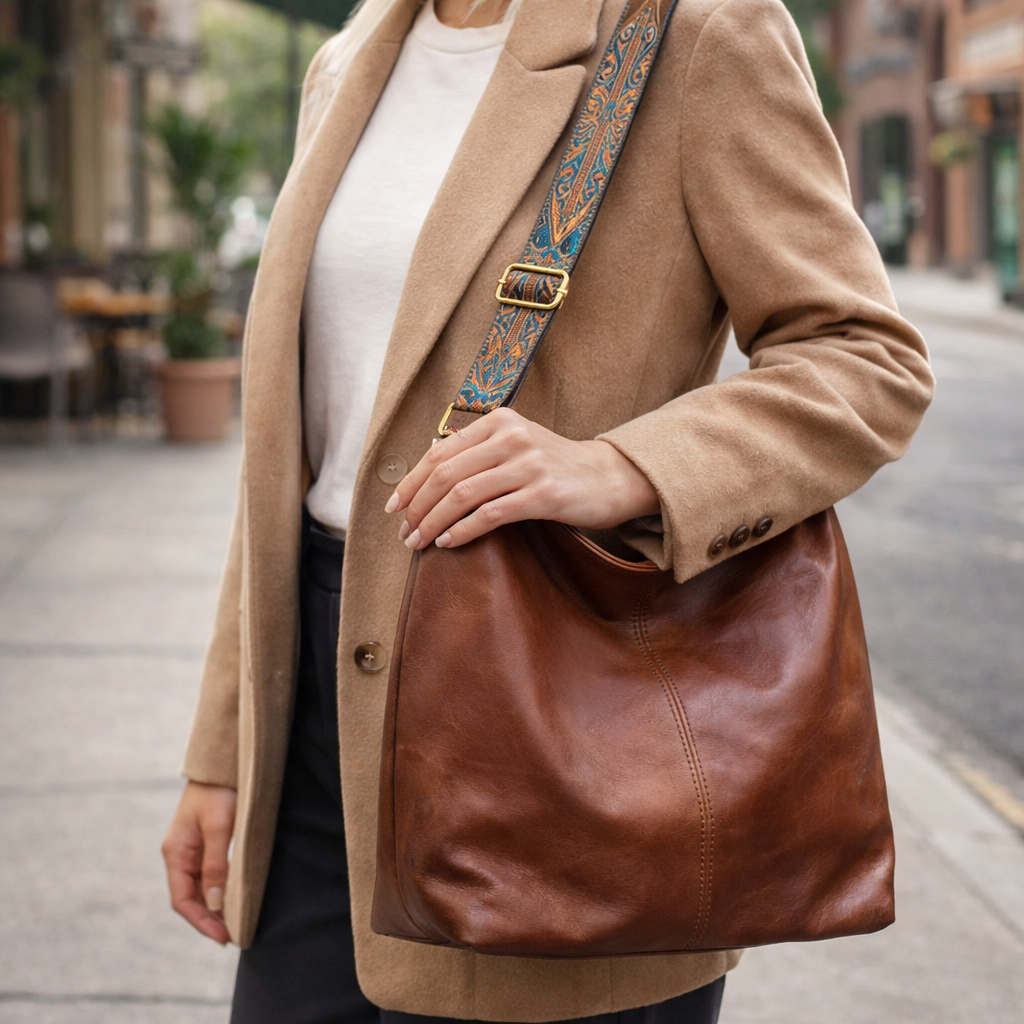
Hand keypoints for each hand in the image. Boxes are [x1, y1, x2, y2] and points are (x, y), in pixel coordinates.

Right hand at [162, 781, 236, 944]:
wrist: (222, 763)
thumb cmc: (219, 792)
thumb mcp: (219, 827)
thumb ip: (216, 865)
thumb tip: (215, 904)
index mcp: (176, 853)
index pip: (183, 900)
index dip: (201, 921)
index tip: (223, 936)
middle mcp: (179, 854)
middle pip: (190, 897)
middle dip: (209, 919)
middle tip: (233, 934)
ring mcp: (190, 849)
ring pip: (199, 888)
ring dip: (214, 907)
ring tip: (234, 922)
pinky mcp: (204, 842)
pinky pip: (207, 875)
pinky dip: (218, 890)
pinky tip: (232, 897)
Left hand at [385, 408, 659, 549]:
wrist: (610, 478)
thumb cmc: (557, 466)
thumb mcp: (517, 443)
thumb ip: (479, 448)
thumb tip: (429, 459)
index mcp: (499, 422)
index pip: (440, 453)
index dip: (411, 482)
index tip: (393, 508)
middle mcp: (511, 437)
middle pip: (445, 474)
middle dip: (417, 507)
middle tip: (404, 533)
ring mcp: (528, 464)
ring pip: (462, 495)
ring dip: (433, 523)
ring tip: (420, 542)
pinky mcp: (543, 494)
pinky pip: (490, 515)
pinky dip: (463, 531)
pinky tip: (449, 542)